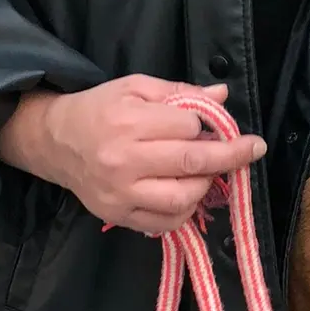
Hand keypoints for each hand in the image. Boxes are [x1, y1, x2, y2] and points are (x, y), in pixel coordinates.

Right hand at [0, 76, 266, 234]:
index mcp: (127, 121)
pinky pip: (164, 223)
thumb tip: (222, 95)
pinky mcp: (118, 215)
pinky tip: (186, 194)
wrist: (56, 142)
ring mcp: (120, 193)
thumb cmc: (100, 109)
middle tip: (253, 149)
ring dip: (205, 185)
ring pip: (181, 199)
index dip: (207, 123)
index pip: (187, 126)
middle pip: (191, 163)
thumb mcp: (135, 87)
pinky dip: (184, 211)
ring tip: (206, 172)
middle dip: (230, 155)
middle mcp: (123, 160)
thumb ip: (180, 92)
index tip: (215, 122)